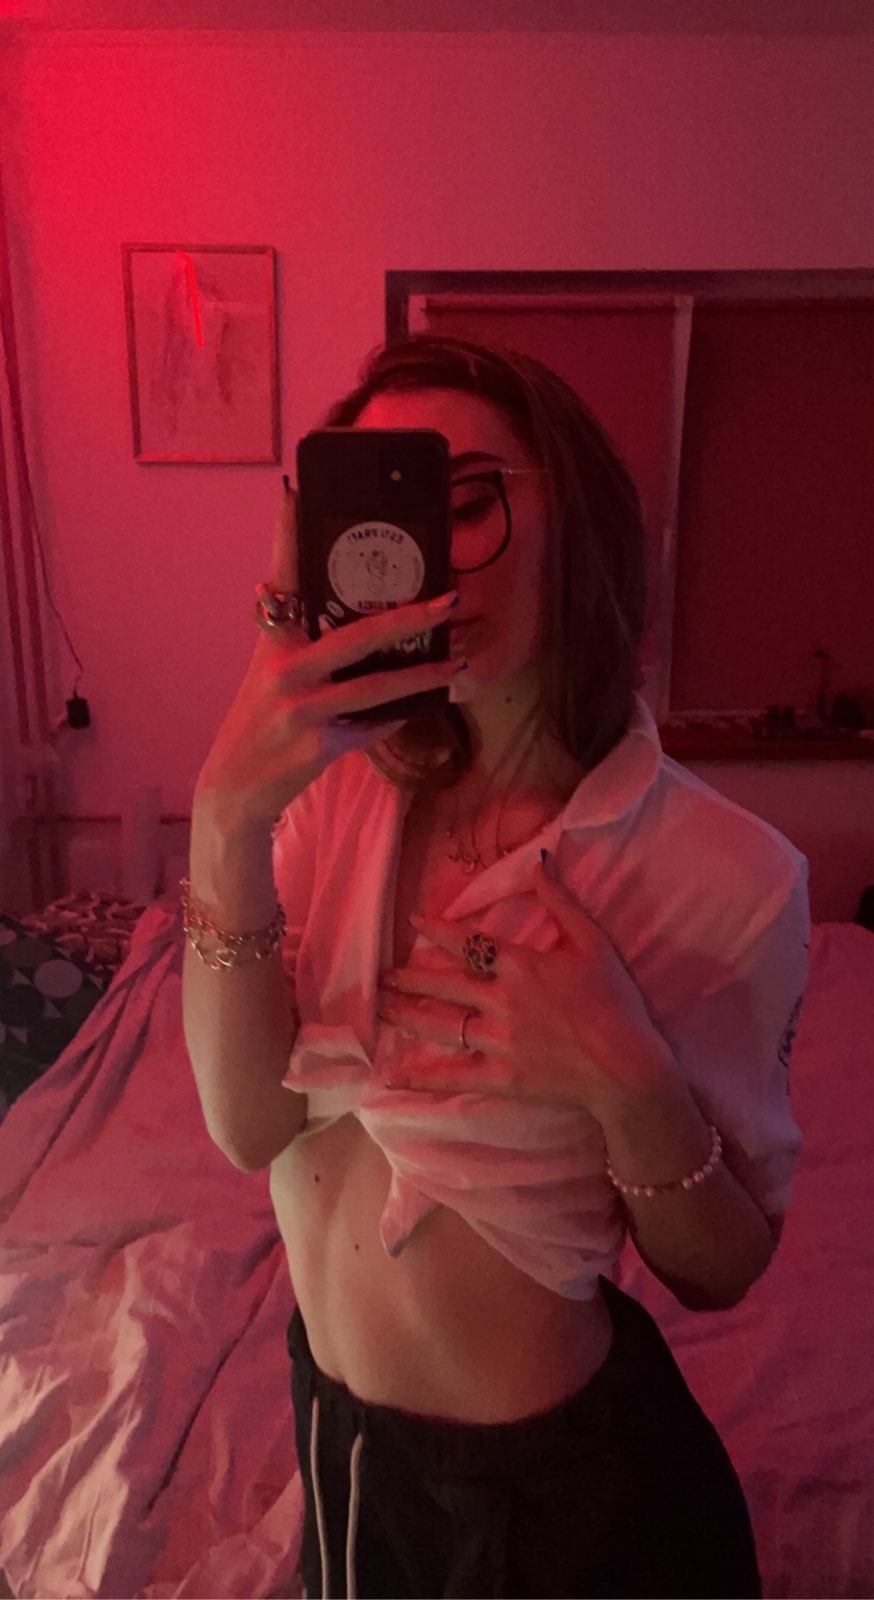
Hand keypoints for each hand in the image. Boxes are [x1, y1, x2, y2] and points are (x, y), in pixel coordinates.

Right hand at [193, 477, 465, 832]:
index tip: (295, 491)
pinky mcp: (316, 744)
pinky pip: (369, 726)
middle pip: (356, 634)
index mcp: (272, 642)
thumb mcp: (273, 676)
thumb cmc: (264, 723)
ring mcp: (299, 708)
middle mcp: (283, 668)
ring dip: (423, 676)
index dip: (287, 534)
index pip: (281, 578)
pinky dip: (392, 719)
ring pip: (375, 686)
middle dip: (410, 617)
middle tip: (451, 599)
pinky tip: (414, 710)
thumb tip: (366, 622)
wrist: (234, 788)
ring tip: (458, 663)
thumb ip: (307, 645)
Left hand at [376, 853, 679, 1121]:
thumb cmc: (615, 1002)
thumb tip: (539, 861)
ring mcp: (497, 1041)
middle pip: (444, 984)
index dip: (438, 930)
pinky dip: (421, 1077)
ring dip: (406, 1015)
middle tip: (382, 976)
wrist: (628, 1066)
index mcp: (521, 966)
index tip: (413, 922)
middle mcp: (501, 1000)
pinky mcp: (500, 1077)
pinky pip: (452, 1076)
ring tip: (380, 1008)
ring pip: (441, 1025)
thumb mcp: (594, 943)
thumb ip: (562, 902)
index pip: (469, 943)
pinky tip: (392, 1075)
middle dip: (410, 978)